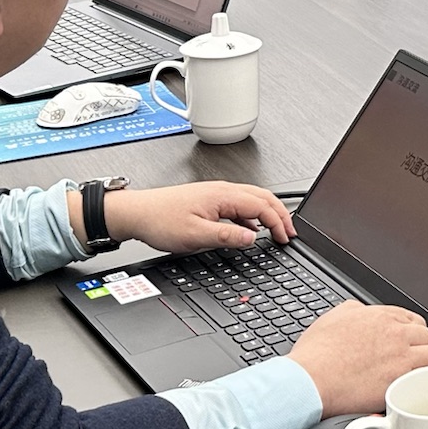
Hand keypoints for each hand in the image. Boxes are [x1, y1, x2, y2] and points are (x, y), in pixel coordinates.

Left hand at [96, 180, 292, 254]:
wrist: (136, 213)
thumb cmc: (160, 220)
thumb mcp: (195, 235)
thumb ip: (227, 237)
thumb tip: (253, 238)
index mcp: (223, 196)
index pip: (262, 206)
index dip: (279, 222)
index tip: (286, 238)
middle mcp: (222, 190)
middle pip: (263, 197)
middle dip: (281, 214)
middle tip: (290, 232)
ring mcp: (216, 194)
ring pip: (253, 199)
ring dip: (268, 213)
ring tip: (277, 230)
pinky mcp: (209, 200)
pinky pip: (240, 204)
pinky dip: (253, 216)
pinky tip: (250, 229)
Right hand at [289, 303, 427, 415]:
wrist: (311, 379)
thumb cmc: (316, 355)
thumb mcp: (332, 318)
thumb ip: (352, 311)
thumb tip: (359, 311)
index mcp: (379, 317)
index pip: (408, 317)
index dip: (417, 327)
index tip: (421, 332)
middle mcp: (395, 333)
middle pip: (426, 333)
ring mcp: (401, 356)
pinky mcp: (402, 380)